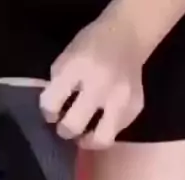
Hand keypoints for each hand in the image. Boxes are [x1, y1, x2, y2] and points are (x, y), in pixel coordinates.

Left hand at [40, 14, 144, 148]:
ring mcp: (121, 99)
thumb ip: (57, 87)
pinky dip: (106, 128)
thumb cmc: (91, 47)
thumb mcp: (66, 59)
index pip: (51, 104)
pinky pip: (116, 131)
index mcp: (76, 68)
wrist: (127, 35)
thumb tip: (54, 117)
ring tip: (85, 132)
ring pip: (102, 139)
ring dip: (89, 140)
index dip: (48, 112)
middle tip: (67, 126)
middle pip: (74, 126)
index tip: (53, 111)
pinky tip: (103, 117)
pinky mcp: (135, 108)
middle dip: (66, 130)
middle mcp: (101, 85)